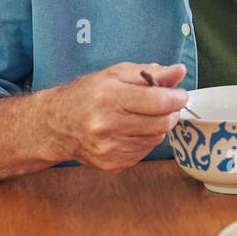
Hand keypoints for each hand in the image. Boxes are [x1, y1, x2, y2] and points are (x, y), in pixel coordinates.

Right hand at [48, 62, 187, 171]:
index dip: (177, 98)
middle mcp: (107, 126)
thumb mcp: (116, 74)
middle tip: (167, 105)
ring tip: (144, 116)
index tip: (180, 94)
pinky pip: (145, 151)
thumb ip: (150, 72)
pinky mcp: (113, 164)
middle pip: (162, 123)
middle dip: (171, 112)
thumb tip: (179, 71)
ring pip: (156, 138)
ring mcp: (109, 148)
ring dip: (158, 126)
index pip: (159, 101)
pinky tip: (132, 130)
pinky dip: (146, 139)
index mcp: (109, 98)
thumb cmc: (88, 94)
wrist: (56, 124)